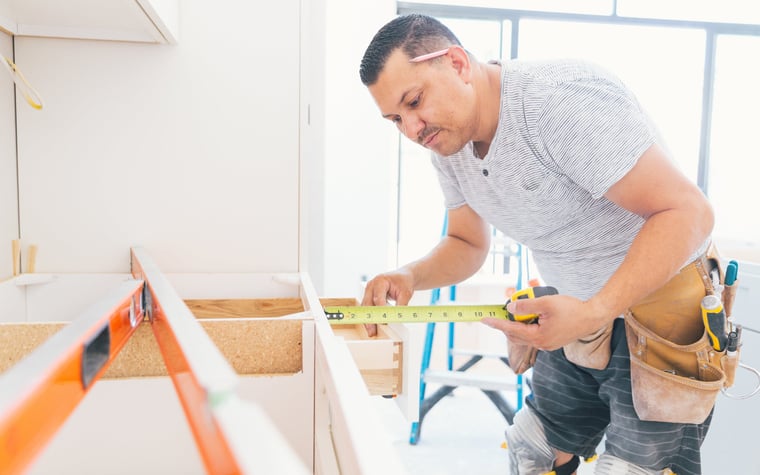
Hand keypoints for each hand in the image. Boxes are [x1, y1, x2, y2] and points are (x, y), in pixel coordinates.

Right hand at [361, 270, 414, 336]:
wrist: (402, 277)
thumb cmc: (403, 282)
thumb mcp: (406, 293)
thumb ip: (401, 305)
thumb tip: (397, 318)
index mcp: (380, 281)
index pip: (378, 298)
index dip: (380, 311)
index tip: (383, 321)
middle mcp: (371, 285)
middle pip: (368, 304)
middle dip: (370, 318)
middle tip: (372, 331)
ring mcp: (368, 291)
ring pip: (365, 307)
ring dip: (368, 320)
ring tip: (371, 332)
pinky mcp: (369, 296)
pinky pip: (367, 308)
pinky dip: (369, 317)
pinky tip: (371, 326)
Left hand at [481, 294, 607, 350]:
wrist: (593, 316)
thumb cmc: (572, 309)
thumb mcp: (546, 303)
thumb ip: (526, 305)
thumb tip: (510, 307)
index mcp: (538, 337)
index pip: (512, 329)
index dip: (497, 323)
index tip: (485, 319)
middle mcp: (541, 343)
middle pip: (516, 332)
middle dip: (509, 318)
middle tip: (505, 305)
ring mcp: (547, 343)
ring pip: (525, 331)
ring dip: (521, 317)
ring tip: (522, 301)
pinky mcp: (552, 339)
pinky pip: (535, 330)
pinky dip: (531, 319)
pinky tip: (535, 307)